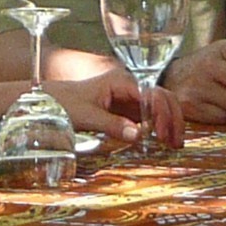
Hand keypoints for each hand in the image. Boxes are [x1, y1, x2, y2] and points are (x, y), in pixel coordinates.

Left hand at [47, 73, 186, 148]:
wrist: (49, 102)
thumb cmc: (63, 104)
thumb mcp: (86, 117)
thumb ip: (112, 125)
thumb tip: (138, 135)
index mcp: (121, 80)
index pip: (152, 94)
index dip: (162, 114)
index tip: (163, 135)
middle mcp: (129, 85)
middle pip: (162, 97)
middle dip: (173, 118)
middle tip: (176, 142)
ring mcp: (129, 97)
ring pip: (159, 107)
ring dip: (169, 123)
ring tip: (175, 144)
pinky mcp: (126, 109)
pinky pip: (148, 116)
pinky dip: (158, 127)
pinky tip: (164, 141)